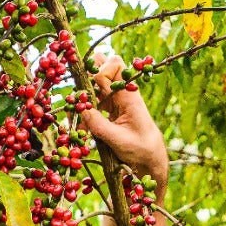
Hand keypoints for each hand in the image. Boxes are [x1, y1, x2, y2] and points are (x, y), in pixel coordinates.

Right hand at [80, 54, 168, 191]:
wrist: (150, 159)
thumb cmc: (140, 149)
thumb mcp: (119, 140)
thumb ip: (100, 125)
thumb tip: (82, 110)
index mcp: (129, 95)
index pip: (115, 66)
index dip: (101, 72)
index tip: (93, 89)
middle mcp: (122, 93)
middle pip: (105, 67)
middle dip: (89, 74)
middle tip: (80, 91)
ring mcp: (115, 100)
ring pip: (96, 83)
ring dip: (84, 94)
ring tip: (75, 112)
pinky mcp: (110, 109)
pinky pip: (94, 101)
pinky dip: (85, 109)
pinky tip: (81, 125)